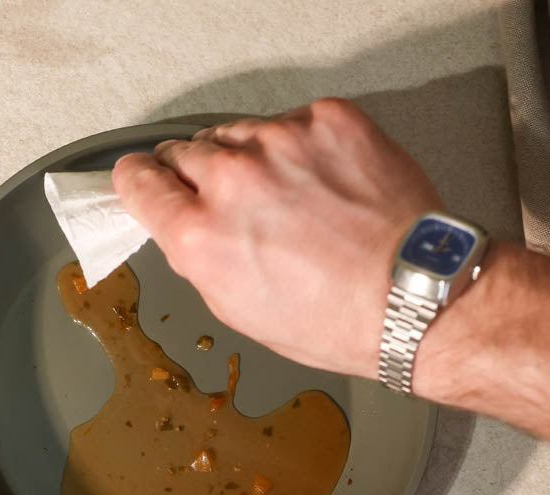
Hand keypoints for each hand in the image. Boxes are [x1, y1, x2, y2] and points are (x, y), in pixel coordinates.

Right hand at [112, 99, 441, 379]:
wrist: (411, 297)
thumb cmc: (335, 320)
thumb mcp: (239, 311)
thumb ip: (198, 258)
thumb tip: (184, 228)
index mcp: (200, 236)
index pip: (138, 180)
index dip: (141, 184)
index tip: (146, 182)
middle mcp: (233, 180)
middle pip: (185, 152)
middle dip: (199, 177)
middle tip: (234, 205)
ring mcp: (282, 142)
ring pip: (239, 134)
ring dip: (250, 160)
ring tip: (288, 201)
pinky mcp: (327, 120)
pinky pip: (292, 123)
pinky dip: (300, 148)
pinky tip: (323, 186)